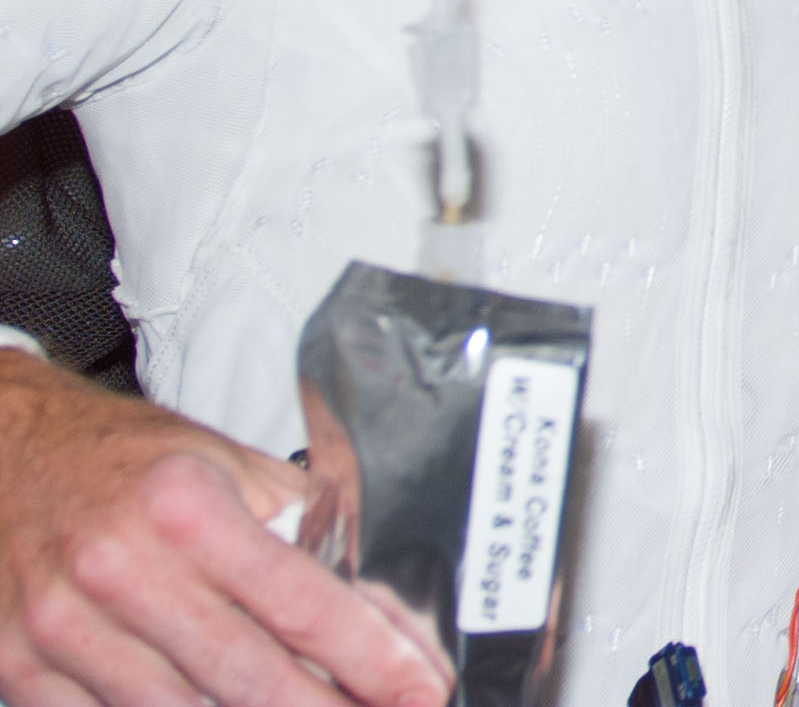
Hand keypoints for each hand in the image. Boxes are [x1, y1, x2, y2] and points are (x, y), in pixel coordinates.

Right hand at [0, 351, 450, 706]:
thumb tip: (375, 602)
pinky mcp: (19, 666)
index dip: (369, 657)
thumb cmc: (128, 460)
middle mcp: (120, 568)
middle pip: (245, 675)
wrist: (6, 452)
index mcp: (184, 507)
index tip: (420, 689)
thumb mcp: (224, 463)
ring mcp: (61, 626)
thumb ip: (297, 525)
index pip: (299, 602)